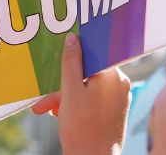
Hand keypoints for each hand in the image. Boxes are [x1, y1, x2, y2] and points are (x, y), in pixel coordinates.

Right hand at [31, 33, 132, 154]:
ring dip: (66, 97)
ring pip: (87, 88)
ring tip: (47, 111)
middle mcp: (120, 84)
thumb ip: (71, 62)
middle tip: (44, 100)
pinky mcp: (115, 112)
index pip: (93, 54)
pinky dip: (77, 104)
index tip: (61, 58)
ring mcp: (119, 99)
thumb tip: (73, 38)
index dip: (74, 55)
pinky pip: (93, 99)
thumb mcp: (70, 91)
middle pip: (87, 74)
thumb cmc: (82, 127)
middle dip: (63, 86)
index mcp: (113, 75)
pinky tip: (61, 114)